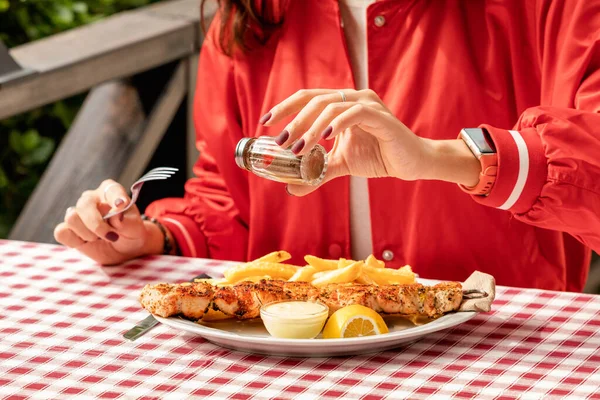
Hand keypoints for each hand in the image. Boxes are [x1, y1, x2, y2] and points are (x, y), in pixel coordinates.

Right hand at [53, 179, 163, 264]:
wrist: (124, 249)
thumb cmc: (131, 233)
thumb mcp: (135, 228)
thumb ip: (127, 220)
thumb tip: (116, 214)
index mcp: (111, 192)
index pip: (110, 189)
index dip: (116, 197)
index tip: (122, 206)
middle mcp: (92, 199)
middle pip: (84, 205)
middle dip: (96, 225)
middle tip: (111, 236)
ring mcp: (78, 213)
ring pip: (71, 218)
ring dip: (87, 234)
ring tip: (99, 238)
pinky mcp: (68, 229)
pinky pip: (61, 232)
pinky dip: (74, 241)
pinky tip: (86, 243)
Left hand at [261, 89, 479, 195]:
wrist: (411, 163)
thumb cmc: (377, 157)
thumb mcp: (339, 165)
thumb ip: (316, 173)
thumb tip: (291, 188)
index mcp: (341, 103)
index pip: (307, 97)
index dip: (284, 106)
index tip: (265, 122)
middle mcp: (353, 97)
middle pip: (314, 99)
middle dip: (294, 120)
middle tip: (280, 141)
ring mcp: (368, 104)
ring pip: (331, 105)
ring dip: (311, 127)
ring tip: (298, 148)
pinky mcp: (381, 117)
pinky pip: (355, 113)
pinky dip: (337, 123)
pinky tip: (325, 138)